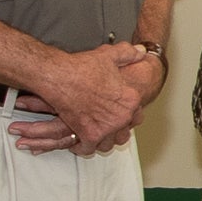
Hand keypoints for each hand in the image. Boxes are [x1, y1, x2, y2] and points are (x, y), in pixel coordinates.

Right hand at [11, 41, 159, 156]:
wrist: (60, 76)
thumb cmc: (82, 68)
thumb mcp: (110, 55)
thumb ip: (128, 54)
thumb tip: (141, 52)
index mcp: (131, 99)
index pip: (138, 115)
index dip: (127, 115)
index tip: (120, 114)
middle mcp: (122, 116)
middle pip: (124, 133)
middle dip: (116, 130)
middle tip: (107, 126)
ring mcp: (106, 128)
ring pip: (108, 143)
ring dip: (102, 140)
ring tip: (96, 136)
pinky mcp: (89, 135)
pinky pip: (89, 148)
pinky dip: (83, 146)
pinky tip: (80, 141)